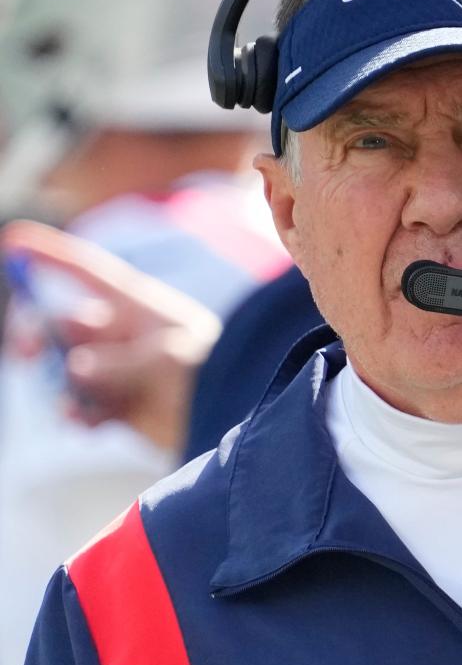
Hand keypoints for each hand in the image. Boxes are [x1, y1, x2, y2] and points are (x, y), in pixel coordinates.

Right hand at [2, 220, 220, 452]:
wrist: (237, 414)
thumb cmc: (211, 370)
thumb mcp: (167, 358)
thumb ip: (118, 362)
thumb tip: (76, 371)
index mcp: (136, 304)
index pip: (84, 271)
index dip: (47, 254)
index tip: (12, 241)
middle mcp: (121, 333)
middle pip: (61, 325)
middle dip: (37, 333)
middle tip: (28, 349)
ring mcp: (118, 370)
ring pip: (65, 369)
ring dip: (59, 384)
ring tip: (74, 403)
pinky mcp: (119, 406)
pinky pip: (81, 406)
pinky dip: (78, 414)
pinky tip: (86, 423)